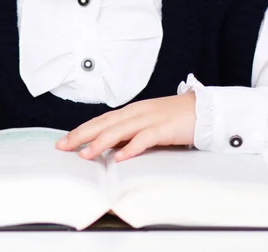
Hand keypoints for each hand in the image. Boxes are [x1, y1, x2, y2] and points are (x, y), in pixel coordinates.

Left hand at [56, 92, 196, 161]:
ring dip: (100, 142)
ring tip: (85, 154)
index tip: (65, 140)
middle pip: (104, 123)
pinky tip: (120, 157)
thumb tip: (112, 147)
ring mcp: (150, 119)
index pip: (102, 120)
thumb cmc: (176, 118)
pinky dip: (132, 147)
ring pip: (120, 130)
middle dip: (82, 135)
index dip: (82, 129)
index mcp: (132, 111)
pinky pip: (145, 138)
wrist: (204, 110)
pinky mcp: (164, 128)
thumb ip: (131, 132)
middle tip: (63, 146)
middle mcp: (137, 112)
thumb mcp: (148, 123)